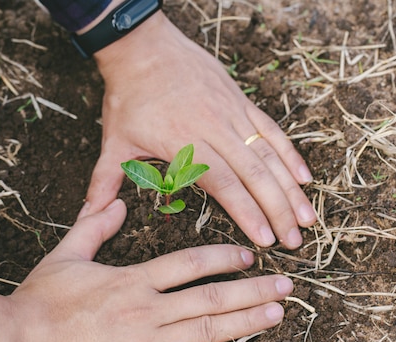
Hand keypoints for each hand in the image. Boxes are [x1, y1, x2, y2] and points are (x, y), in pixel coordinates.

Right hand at [0, 199, 292, 341]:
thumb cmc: (37, 302)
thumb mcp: (65, 255)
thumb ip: (94, 227)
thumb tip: (115, 203)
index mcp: (132, 280)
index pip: (190, 263)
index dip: (224, 257)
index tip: (249, 256)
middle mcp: (147, 309)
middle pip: (211, 296)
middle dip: (252, 289)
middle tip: (285, 284)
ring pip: (209, 329)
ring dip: (248, 320)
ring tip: (277, 312)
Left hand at [81, 11, 316, 247]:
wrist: (142, 46)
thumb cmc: (129, 96)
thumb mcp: (114, 141)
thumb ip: (104, 183)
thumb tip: (87, 216)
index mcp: (185, 142)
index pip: (224, 183)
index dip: (247, 212)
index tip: (265, 239)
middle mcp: (216, 128)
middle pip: (256, 173)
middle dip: (278, 210)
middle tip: (295, 241)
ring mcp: (232, 113)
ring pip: (270, 154)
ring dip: (291, 188)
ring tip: (308, 218)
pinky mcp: (240, 101)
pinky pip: (271, 129)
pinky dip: (289, 154)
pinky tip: (304, 177)